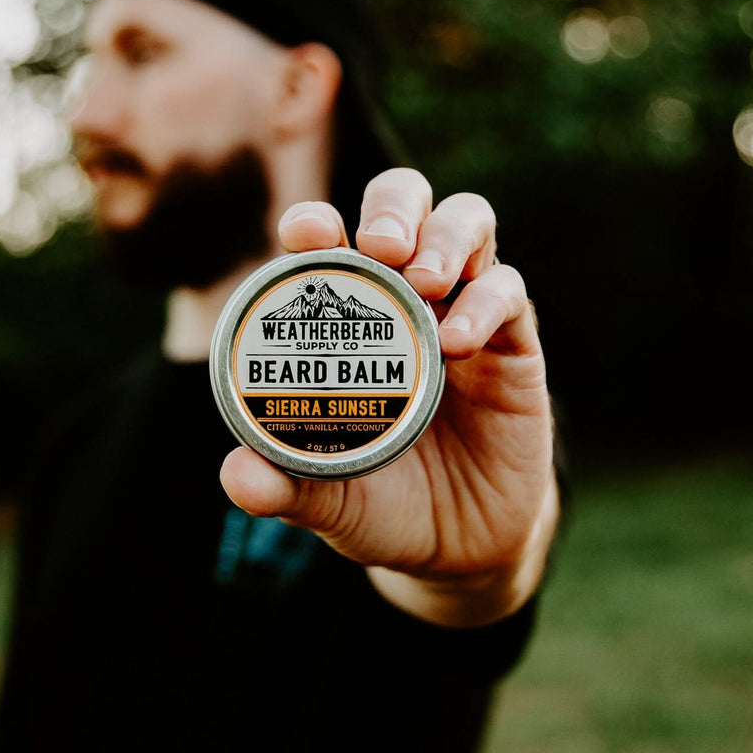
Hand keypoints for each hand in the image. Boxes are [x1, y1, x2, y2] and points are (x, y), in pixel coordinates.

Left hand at [219, 168, 557, 624]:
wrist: (461, 547)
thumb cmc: (384, 505)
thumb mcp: (331, 500)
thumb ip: (286, 487)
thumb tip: (238, 476)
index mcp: (347, 321)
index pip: (329, 244)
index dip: (314, 223)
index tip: (305, 232)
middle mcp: (405, 300)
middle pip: (405, 204)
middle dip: (392, 207)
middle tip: (379, 245)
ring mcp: (463, 313)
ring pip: (467, 224)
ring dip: (445, 236)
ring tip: (423, 278)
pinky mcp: (514, 344)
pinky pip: (508, 292)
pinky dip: (485, 302)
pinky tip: (457, 340)